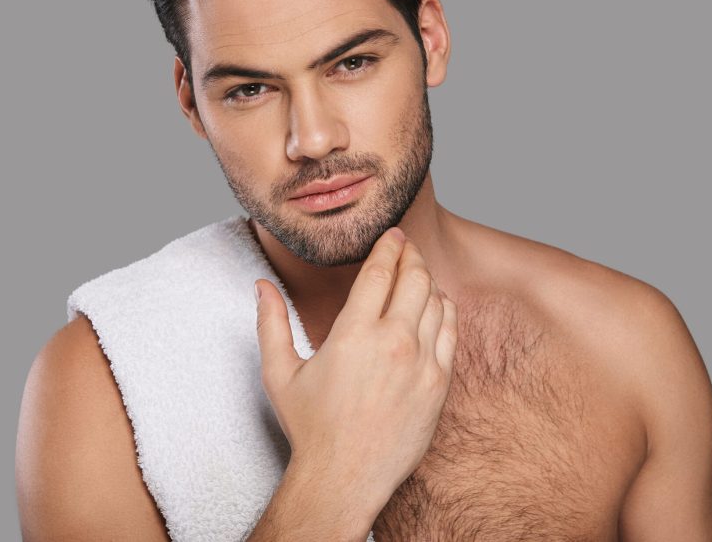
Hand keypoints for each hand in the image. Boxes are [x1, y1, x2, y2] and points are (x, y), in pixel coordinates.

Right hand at [254, 227, 457, 513]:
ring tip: (418, 273)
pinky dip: (445, 311)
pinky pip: (450, 333)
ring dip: (428, 280)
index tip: (392, 234)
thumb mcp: (279, 373)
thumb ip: (270, 323)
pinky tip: (435, 306)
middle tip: (406, 246)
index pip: (380, 271)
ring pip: (437, 302)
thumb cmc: (310, 426)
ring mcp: (422, 363)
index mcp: (354, 333)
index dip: (388, 246)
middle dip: (411, 255)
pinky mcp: (439, 384)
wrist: (345, 478)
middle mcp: (393, 342)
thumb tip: (261, 285)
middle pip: (415, 278)